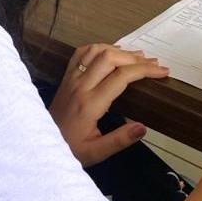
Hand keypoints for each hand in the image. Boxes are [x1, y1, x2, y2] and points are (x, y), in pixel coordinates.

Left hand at [50, 44, 169, 166]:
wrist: (40, 144)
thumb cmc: (70, 149)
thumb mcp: (96, 152)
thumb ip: (119, 140)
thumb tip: (142, 127)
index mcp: (90, 104)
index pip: (121, 77)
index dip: (144, 70)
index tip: (162, 72)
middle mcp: (80, 86)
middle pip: (110, 58)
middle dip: (135, 58)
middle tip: (153, 64)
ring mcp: (71, 79)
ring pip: (95, 51)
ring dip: (119, 50)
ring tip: (138, 57)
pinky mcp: (66, 77)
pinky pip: (81, 53)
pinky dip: (99, 48)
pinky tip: (111, 52)